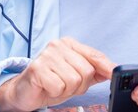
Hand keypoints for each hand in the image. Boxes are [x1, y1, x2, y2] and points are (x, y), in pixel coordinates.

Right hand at [0, 37, 115, 111]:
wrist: (23, 92)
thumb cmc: (51, 82)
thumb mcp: (76, 76)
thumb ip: (94, 71)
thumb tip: (112, 69)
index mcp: (70, 44)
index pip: (94, 55)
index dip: (106, 66)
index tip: (114, 73)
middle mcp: (59, 45)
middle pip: (87, 71)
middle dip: (80, 85)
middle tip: (66, 86)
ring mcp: (47, 55)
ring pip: (74, 80)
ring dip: (67, 90)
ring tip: (56, 86)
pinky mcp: (38, 68)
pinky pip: (60, 87)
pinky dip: (56, 92)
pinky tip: (48, 87)